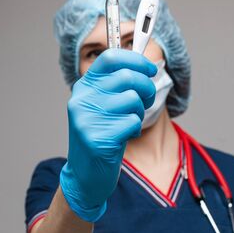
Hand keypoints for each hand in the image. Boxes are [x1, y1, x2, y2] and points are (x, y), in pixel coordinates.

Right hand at [60, 48, 156, 221]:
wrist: (86, 175)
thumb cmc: (102, 135)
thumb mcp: (104, 105)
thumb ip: (118, 85)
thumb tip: (145, 65)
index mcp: (84, 86)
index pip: (110, 57)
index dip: (136, 59)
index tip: (150, 68)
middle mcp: (82, 99)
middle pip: (127, 77)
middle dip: (146, 88)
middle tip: (147, 99)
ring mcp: (87, 118)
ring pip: (132, 99)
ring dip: (139, 111)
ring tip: (129, 122)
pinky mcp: (96, 137)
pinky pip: (132, 122)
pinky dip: (135, 129)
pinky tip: (124, 137)